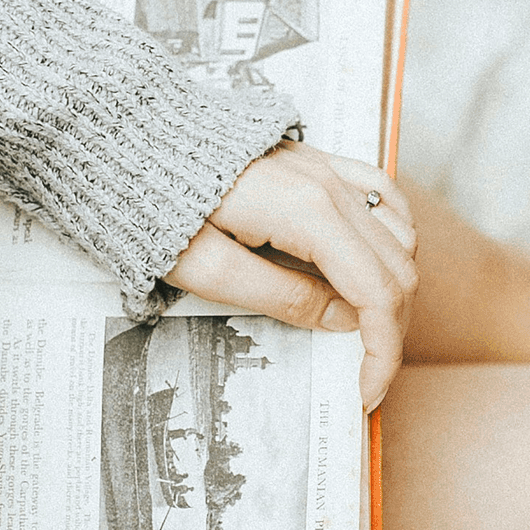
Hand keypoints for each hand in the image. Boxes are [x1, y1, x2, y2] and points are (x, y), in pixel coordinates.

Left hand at [164, 141, 418, 409]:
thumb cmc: (153, 202)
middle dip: (391, 330)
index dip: (382, 351)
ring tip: (367, 330)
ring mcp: (327, 167)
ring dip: (395, 287)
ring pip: (400, 233)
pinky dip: (393, 236)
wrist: (130, 139)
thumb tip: (344, 322)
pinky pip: (382, 195)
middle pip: (398, 267)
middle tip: (366, 373)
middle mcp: (329, 184)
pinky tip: (379, 262)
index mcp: (308, 214)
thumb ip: (282, 297)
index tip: (366, 391)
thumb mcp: (206, 270)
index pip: (376, 292)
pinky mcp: (317, 161)